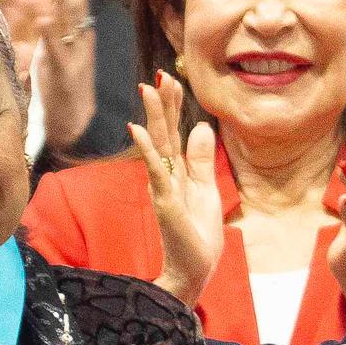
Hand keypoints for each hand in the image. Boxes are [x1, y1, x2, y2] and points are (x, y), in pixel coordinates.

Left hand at [8, 0, 99, 155]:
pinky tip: (42, 18)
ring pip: (69, 21)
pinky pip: (56, 50)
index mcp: (77, 34)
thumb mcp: (45, 49)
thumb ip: (33, 21)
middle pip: (75, 2)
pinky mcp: (63, 74)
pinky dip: (49, 32)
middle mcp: (79, 41)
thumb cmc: (57, 86)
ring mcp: (73, 56)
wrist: (74, 125)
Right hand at [129, 70, 225, 306]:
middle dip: (161, 103)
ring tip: (146, 90)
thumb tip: (201, 126)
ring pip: (158, 145)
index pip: (174, 132)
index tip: (171, 78)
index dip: (173, 106)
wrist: (194, 270)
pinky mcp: (165, 202)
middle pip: (164, 132)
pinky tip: (138, 130)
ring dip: (153, 117)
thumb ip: (201, 160)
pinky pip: (156, 171)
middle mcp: (166, 175)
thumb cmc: (198, 233)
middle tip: (157, 74)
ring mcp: (163, 187)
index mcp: (178, 171)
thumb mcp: (206, 189)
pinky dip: (148, 150)